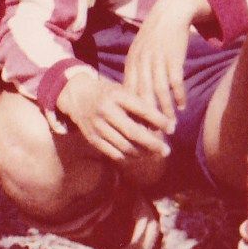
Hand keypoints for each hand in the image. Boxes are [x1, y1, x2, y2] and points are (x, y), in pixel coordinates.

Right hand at [57, 70, 172, 162]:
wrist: (75, 94)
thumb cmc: (107, 92)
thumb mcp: (122, 91)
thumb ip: (139, 105)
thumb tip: (161, 125)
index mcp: (116, 96)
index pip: (142, 110)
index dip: (160, 121)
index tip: (172, 128)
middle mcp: (105, 110)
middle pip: (133, 132)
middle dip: (153, 144)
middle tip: (166, 151)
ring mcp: (97, 125)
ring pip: (124, 146)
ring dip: (142, 153)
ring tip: (153, 154)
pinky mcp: (92, 137)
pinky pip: (114, 153)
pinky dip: (128, 157)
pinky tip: (137, 156)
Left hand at [124, 0, 203, 125]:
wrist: (169, 14)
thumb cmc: (156, 39)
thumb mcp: (141, 54)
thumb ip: (138, 74)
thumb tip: (136, 98)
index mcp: (131, 64)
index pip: (128, 94)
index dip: (132, 113)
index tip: (136, 130)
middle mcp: (141, 63)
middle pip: (141, 96)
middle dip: (146, 118)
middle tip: (152, 136)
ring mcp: (156, 60)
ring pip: (158, 92)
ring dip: (165, 111)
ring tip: (170, 127)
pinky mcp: (172, 57)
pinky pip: (174, 80)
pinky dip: (178, 95)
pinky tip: (182, 106)